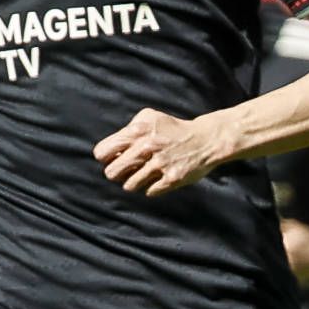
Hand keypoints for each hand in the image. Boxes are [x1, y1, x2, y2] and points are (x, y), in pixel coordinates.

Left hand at [94, 109, 224, 194]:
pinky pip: (149, 191)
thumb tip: (111, 149)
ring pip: (129, 185)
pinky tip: (159, 179)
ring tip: (144, 176)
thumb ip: (128, 130)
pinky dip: (152, 188)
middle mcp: (146, 147)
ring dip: (134, 182)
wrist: (205, 140)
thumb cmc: (173, 129)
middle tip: (127, 171)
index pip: (102, 153)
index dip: (106, 158)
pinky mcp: (172, 178)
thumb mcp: (149, 118)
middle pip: (112, 173)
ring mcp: (160, 164)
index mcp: (137, 131)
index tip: (116, 159)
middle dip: (117, 174)